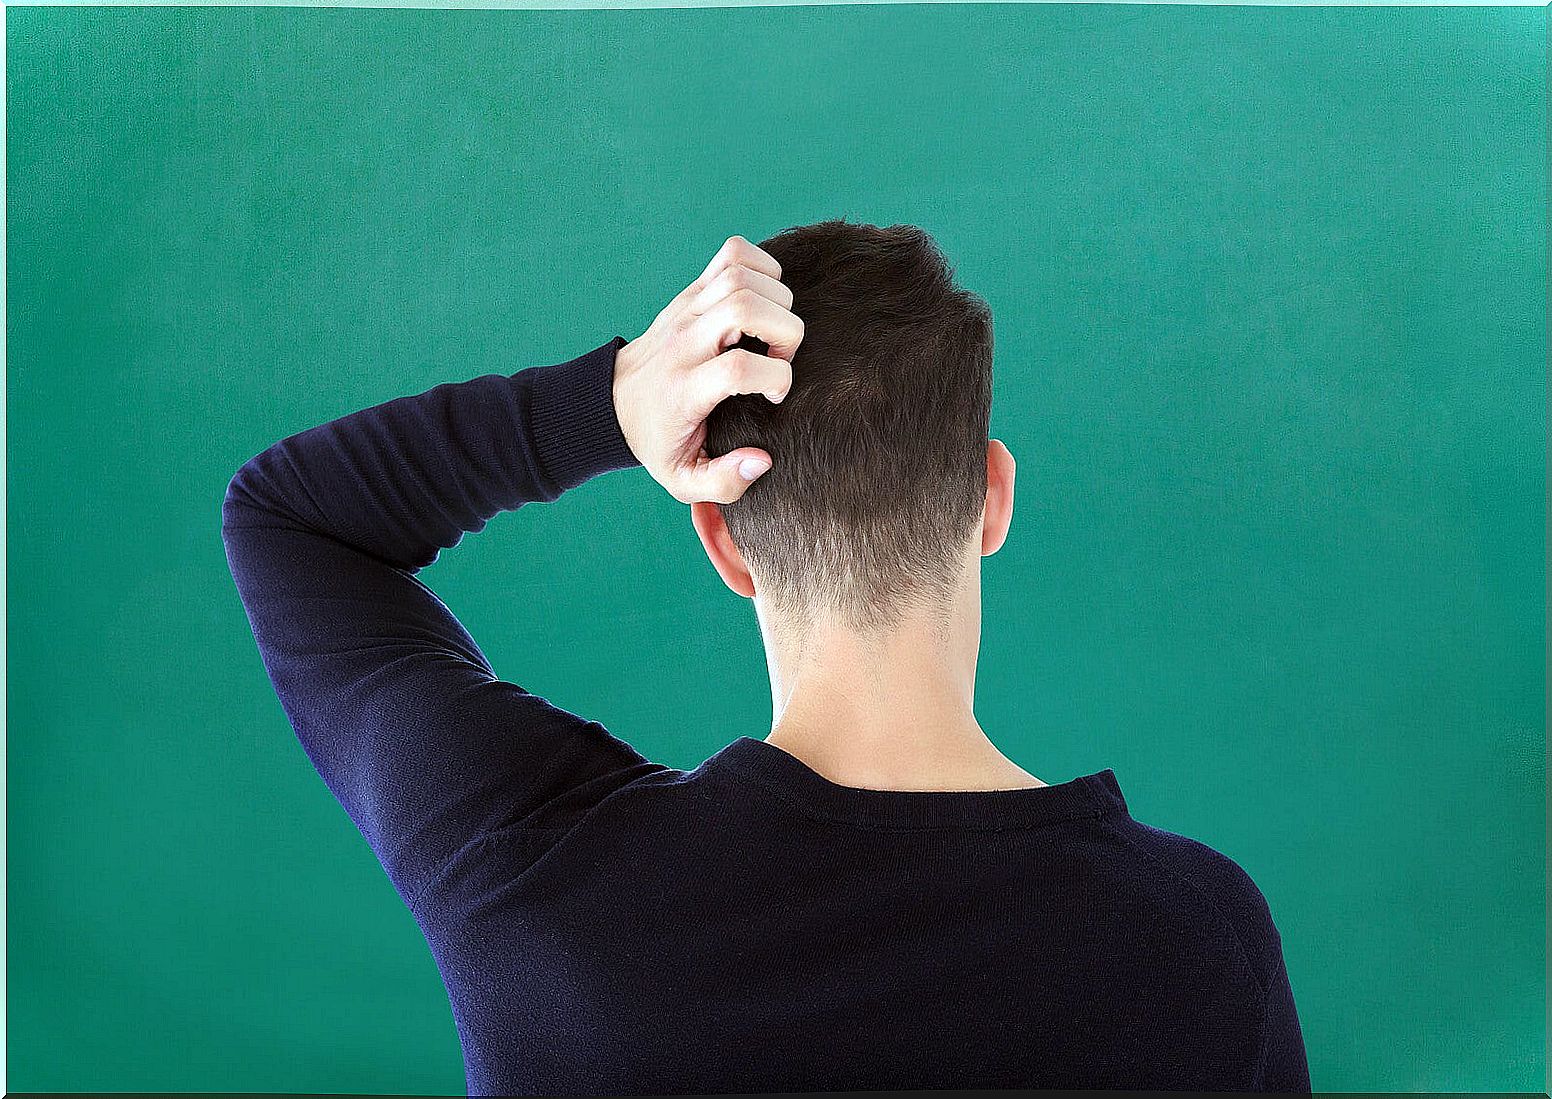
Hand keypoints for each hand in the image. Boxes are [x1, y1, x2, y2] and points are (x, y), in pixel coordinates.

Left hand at [613, 235, 803, 503]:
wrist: (613, 403)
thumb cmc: (658, 442)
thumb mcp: (682, 480)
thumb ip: (724, 483)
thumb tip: (762, 461)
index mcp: (684, 389)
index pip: (737, 367)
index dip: (774, 377)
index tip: (775, 396)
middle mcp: (684, 342)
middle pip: (744, 307)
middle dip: (785, 331)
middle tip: (781, 358)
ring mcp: (686, 310)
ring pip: (741, 276)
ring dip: (777, 300)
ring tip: (773, 333)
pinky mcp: (691, 291)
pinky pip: (734, 253)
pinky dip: (763, 266)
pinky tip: (765, 300)